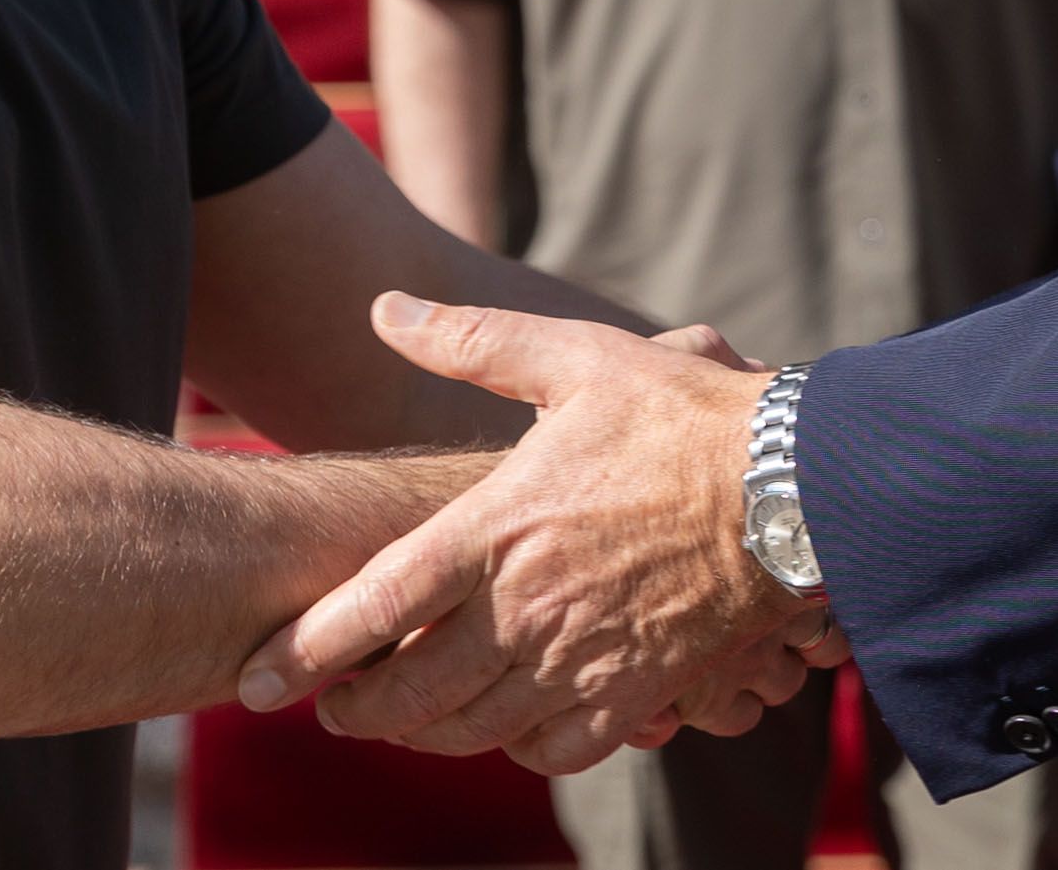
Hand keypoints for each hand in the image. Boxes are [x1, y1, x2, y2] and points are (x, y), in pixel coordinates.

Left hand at [236, 294, 793, 772]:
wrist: (797, 489)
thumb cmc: (684, 416)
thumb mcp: (574, 358)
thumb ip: (471, 341)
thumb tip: (383, 308)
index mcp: (501, 525)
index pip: (378, 604)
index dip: (308, 648)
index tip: (260, 677)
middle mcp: (530, 605)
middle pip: (413, 691)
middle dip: (357, 712)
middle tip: (329, 711)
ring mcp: (584, 658)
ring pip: (476, 729)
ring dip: (424, 737)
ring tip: (397, 727)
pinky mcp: (638, 691)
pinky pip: (556, 746)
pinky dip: (517, 749)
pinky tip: (505, 732)